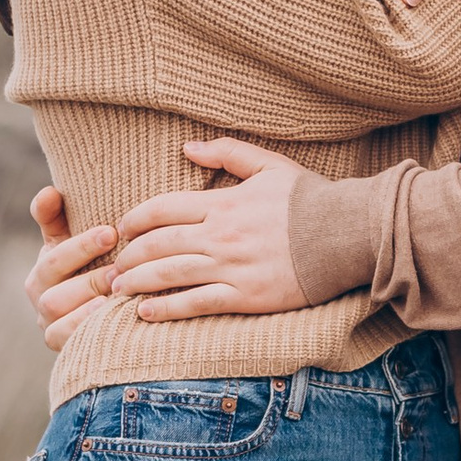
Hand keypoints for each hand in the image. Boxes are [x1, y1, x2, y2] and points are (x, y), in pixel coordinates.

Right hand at [23, 187, 118, 349]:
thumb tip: (49, 192)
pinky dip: (85, 327)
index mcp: (42, 272)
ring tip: (117, 290)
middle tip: (122, 266)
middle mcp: (41, 299)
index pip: (54, 255)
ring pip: (57, 312)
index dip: (80, 244)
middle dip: (89, 273)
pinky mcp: (63, 350)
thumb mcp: (73, 244)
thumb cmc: (91, 271)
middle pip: (54, 285)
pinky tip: (111, 317)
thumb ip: (58, 218)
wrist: (105, 320)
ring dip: (87, 300)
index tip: (111, 232)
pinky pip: (66, 340)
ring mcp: (50, 326)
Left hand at [106, 139, 304, 321]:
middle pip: (158, 244)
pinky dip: (166, 309)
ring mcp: (232, 267)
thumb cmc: (310, 200)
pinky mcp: (246, 296)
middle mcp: (221, 235)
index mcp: (223, 203)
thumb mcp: (270, 165)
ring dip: (137, 282)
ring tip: (117, 290)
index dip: (136, 218)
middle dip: (128, 255)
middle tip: (113, 266)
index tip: (122, 228)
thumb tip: (187, 147)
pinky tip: (145, 313)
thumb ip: (227, 152)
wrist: (346, 235)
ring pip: (169, 274)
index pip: (163, 208)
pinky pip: (196, 303)